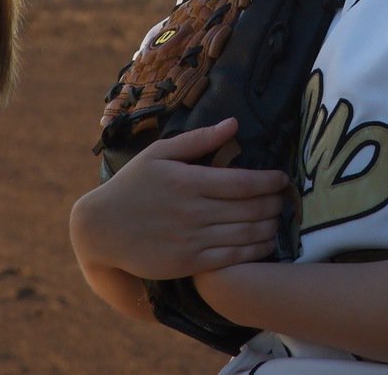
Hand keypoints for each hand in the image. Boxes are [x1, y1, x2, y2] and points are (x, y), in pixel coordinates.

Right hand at [70, 118, 288, 280]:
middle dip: (275, 203)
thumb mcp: (159, 153)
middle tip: (285, 199)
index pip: (243, 182)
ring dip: (270, 227)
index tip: (282, 179)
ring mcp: (192, 239)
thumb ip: (199, 139)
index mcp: (189, 181)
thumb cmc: (132, 185)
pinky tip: (264, 242)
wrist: (101, 228)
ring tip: (279, 219)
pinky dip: (254, 251)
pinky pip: (231, 258)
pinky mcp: (188, 263)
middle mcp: (194, 211)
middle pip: (250, 209)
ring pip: (245, 234)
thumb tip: (233, 124)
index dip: (270, 181)